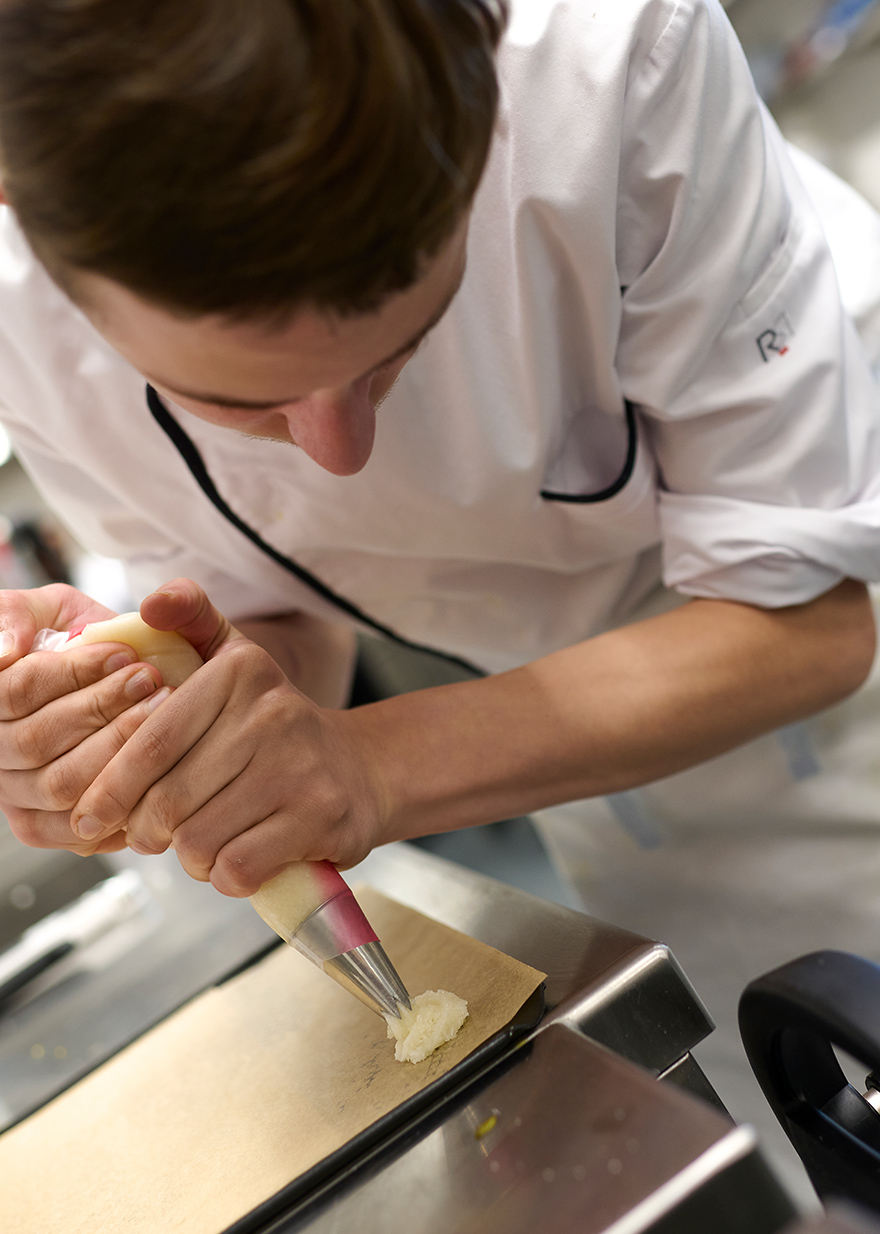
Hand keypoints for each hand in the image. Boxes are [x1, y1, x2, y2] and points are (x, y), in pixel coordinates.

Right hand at [0, 583, 164, 853]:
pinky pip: (76, 828)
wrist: (114, 677)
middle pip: (36, 740)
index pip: (18, 690)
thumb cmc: (77, 637)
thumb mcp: (50, 609)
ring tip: (162, 709)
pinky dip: (119, 802)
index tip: (126, 654)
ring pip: (59, 784)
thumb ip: (18, 615)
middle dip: (101, 708)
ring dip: (116, 747)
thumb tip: (4, 653)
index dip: (73, 673)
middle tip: (152, 681)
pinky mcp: (42, 826)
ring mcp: (14, 793)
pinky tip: (158, 768)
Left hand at [69, 579, 383, 895]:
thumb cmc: (274, 729)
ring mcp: (300, 766)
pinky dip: (224, 876)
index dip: (112, 787)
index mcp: (242, 671)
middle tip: (151, 834)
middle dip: (147, 829)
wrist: (360, 772)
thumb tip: (152, 603)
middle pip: (169, 797)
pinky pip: (236, 866)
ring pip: (198, 838)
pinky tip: (236, 860)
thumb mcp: (236, 661)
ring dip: (189, 856)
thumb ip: (191, 620)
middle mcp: (274, 712)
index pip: (152, 741)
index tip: (91, 815)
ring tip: (202, 843)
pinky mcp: (320, 817)